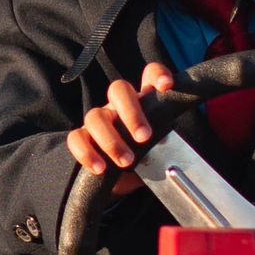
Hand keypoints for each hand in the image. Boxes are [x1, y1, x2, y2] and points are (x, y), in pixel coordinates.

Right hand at [65, 63, 179, 194]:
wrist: (127, 179)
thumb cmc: (150, 158)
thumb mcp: (166, 150)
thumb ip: (173, 147)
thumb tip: (178, 161)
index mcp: (144, 101)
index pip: (149, 75)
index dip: (157, 75)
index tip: (166, 86)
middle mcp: (119, 105)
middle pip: (118, 89)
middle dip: (131, 113)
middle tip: (144, 137)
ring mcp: (100, 120)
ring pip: (95, 116)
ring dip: (111, 140)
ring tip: (126, 162)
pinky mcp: (83, 139)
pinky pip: (76, 138)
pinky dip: (87, 153)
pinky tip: (100, 168)